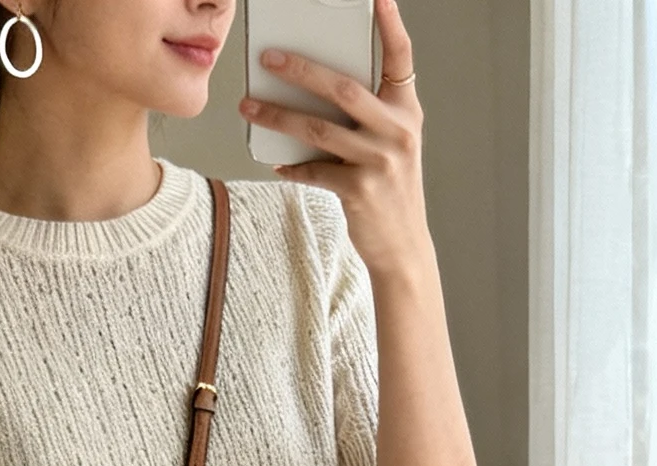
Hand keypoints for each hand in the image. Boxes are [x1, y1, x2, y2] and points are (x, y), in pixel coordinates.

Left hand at [239, 0, 428, 279]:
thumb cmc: (391, 190)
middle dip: (300, 69)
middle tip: (268, 56)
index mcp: (407, 113)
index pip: (401, 58)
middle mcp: (397, 132)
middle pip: (342, 88)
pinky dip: (292, 166)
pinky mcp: (359, 190)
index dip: (391, 24)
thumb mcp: (392, 146)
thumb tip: (314, 90)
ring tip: (249, 105)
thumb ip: (368, 115)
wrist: (403, 248)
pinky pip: (314, 169)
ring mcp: (379, 162)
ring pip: (318, 128)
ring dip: (278, 114)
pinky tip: (277, 162)